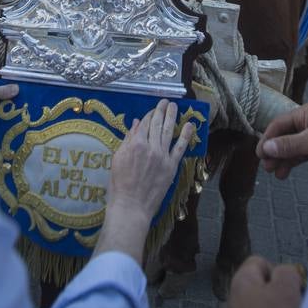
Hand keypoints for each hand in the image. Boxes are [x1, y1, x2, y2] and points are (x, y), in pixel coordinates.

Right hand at [94, 99, 193, 263]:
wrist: (131, 206)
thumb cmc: (119, 184)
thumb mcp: (117, 159)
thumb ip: (127, 140)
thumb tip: (136, 124)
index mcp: (135, 143)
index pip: (144, 123)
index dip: (149, 114)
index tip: (153, 109)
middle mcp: (150, 146)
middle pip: (157, 124)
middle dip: (161, 110)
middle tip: (165, 101)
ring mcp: (162, 156)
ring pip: (168, 131)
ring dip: (172, 116)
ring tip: (174, 106)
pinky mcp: (171, 166)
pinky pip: (180, 148)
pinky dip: (185, 135)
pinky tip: (190, 125)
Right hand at [256, 103, 307, 177]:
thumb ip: (289, 145)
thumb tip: (266, 148)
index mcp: (304, 114)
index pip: (278, 125)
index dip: (267, 139)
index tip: (259, 155)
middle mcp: (307, 123)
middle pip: (283, 137)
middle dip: (274, 151)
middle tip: (266, 167)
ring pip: (291, 148)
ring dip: (282, 159)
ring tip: (275, 173)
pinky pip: (301, 155)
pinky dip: (292, 163)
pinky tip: (285, 172)